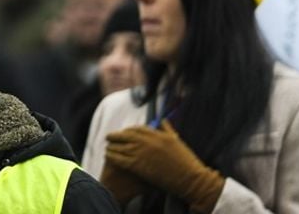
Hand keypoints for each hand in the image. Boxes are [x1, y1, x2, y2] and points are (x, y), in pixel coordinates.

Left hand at [105, 120, 224, 212]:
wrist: (191, 179)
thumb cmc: (186, 161)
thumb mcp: (177, 141)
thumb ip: (168, 129)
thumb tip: (163, 119)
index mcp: (157, 134)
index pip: (137, 129)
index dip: (128, 130)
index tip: (123, 133)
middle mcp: (148, 142)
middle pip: (126, 135)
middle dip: (116, 136)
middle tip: (109, 137)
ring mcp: (143, 153)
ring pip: (121, 147)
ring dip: (112, 146)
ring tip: (107, 147)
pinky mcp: (139, 165)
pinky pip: (121, 159)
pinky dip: (112, 156)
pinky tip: (107, 156)